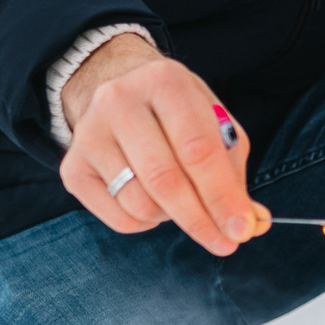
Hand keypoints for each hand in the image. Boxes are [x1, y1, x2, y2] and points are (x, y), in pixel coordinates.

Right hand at [56, 33, 258, 255]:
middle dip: (200, 219)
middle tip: (224, 242)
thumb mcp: (213, 125)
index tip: (241, 229)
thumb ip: (233, 172)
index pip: (198, 149)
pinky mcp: (72, 166)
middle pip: (165, 179)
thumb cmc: (177, 113)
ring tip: (180, 199)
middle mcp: (120, 101)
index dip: (222, 195)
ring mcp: (89, 133)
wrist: (117, 88)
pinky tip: (152, 200)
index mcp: (165, 81)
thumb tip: (252, 224)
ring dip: (172, 216)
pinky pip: (119, 218)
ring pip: (141, 203)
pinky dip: (147, 222)